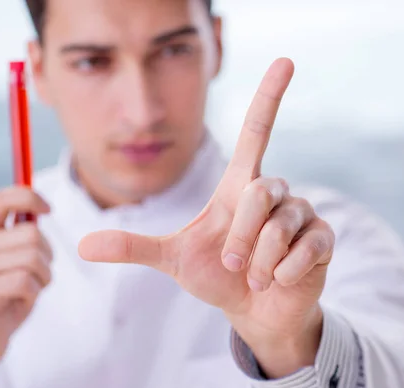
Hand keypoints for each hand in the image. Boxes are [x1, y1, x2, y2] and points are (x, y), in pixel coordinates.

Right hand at [0, 188, 52, 387]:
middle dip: (49, 256)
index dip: (29, 196)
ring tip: (31, 289)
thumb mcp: (16, 261)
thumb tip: (41, 208)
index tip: (49, 210)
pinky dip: (35, 293)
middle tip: (40, 274)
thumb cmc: (7, 295)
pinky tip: (22, 300)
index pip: (1, 199)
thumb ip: (25, 238)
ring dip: (44, 277)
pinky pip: (27, 282)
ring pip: (34, 259)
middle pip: (33, 235)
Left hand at [78, 58, 333, 377]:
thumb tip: (81, 245)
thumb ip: (133, 246)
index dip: (268, 96)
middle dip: (241, 237)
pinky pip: (306, 248)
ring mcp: (302, 214)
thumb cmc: (216, 275)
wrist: (252, 310)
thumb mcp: (172, 258)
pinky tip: (279, 281)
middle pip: (261, 191)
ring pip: (281, 226)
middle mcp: (274, 192)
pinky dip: (284, 273)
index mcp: (240, 185)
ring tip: (256, 276)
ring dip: (260, 261)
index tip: (285, 61)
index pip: (256, 131)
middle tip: (234, 263)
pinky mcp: (323, 239)